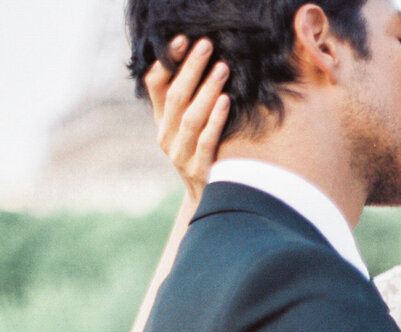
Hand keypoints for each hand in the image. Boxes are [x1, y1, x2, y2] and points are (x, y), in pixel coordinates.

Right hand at [145, 36, 229, 203]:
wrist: (209, 205)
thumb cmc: (205, 157)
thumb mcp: (192, 130)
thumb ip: (190, 102)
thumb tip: (204, 63)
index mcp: (161, 122)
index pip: (155, 85)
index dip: (167, 61)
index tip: (182, 39)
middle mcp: (165, 137)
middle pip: (175, 96)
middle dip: (191, 68)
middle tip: (207, 45)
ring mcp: (180, 156)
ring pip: (190, 117)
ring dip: (207, 90)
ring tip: (222, 68)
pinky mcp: (198, 171)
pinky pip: (206, 141)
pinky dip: (215, 119)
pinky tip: (225, 101)